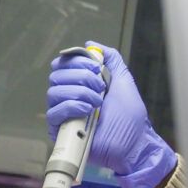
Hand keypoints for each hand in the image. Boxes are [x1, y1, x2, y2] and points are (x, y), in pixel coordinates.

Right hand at [47, 41, 176, 187]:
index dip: (76, 61)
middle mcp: (70, 97)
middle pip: (56, 75)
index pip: (62, 64)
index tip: (96, 67)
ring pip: (53, 92)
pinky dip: (71, 106)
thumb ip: (111, 59)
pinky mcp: (61, 131)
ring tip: (97, 102)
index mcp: (81, 84)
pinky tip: (88, 110)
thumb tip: (91, 44)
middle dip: (81, 76)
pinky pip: (53, 113)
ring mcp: (65, 114)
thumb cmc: (130, 116)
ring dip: (79, 92)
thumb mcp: (123, 80)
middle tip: (100, 86)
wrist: (134, 143)